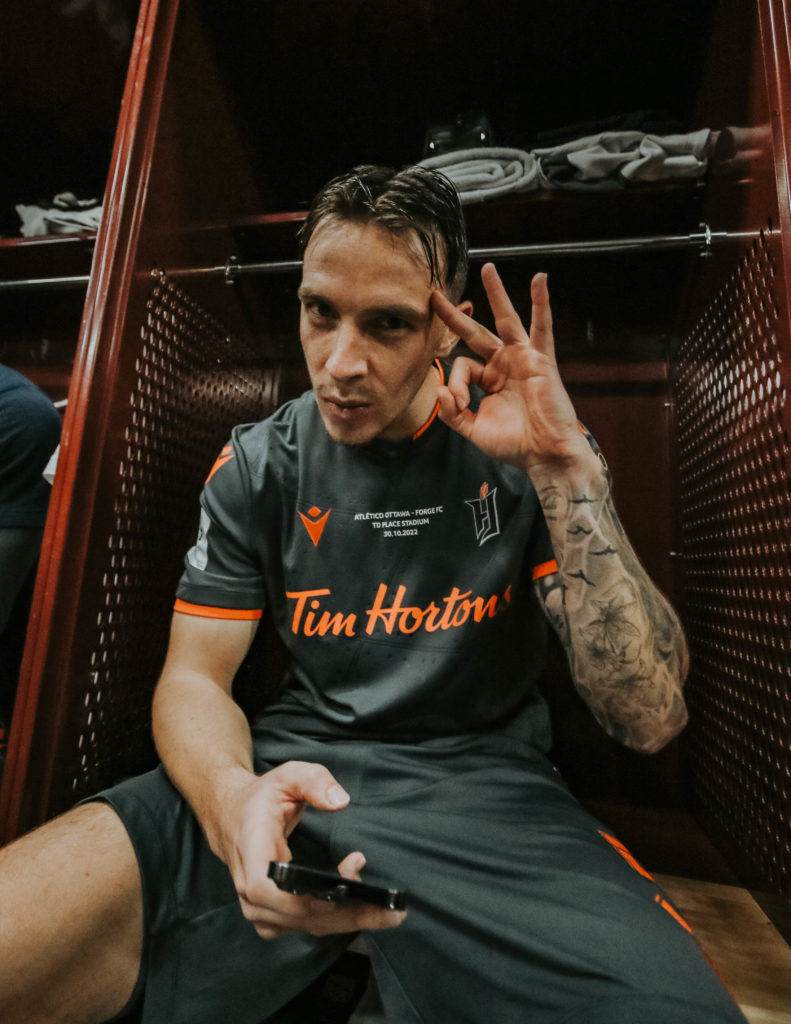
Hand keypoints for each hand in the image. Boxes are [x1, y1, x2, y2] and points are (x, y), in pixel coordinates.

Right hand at [221, 760, 406, 939]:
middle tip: (390, 909)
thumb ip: (315, 781)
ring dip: (347, 919)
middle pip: (298, 915)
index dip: (309, 895)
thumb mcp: (287, 776)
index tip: (349, 878)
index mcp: (251, 851)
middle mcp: (250, 887)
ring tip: (384, 911)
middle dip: (348, 913)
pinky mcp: (271, 916)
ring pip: (306, 925)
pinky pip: (306, 925)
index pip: (270, 890)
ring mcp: (258, 907)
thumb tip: (341, 800)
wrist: (235, 818)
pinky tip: (359, 910)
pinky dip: (335, 920)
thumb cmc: (262, 798)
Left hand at [432, 265, 595, 475]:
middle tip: (436, 297)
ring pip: (506, 320)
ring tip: (488, 268)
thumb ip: (452, 413)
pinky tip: (540, 280)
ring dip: (497, 293)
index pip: (461, 367)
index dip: (453, 384)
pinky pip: (542, 326)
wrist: (545, 455)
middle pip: (476, 333)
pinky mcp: (541, 359)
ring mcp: (522, 359)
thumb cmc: (515, 445)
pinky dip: (541, 303)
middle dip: (456, 315)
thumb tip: (438, 390)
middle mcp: (504, 365)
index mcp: (488, 381)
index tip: (456, 402)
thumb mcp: (474, 430)